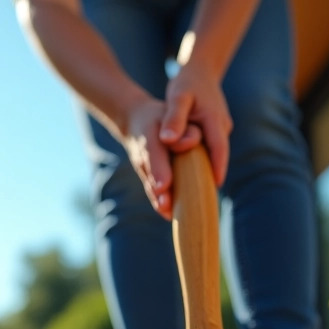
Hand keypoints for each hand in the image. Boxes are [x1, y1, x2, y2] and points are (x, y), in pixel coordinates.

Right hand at [121, 98, 202, 220]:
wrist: (136, 121)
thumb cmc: (161, 118)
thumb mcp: (173, 114)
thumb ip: (185, 130)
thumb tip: (193, 142)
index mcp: (149, 138)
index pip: (153, 155)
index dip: (158, 171)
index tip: (163, 186)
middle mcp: (143, 156)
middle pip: (150, 175)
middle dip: (157, 191)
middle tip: (165, 205)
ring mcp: (143, 167)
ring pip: (150, 185)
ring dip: (158, 200)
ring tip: (167, 213)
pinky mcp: (146, 175)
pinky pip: (151, 189)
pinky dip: (158, 201)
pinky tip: (169, 214)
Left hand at [158, 61, 232, 189]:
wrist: (200, 70)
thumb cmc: (187, 83)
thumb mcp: (177, 97)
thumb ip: (174, 118)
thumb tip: (168, 140)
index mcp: (214, 120)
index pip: (219, 149)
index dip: (217, 169)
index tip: (214, 187)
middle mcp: (221, 126)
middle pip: (218, 156)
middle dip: (212, 175)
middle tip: (203, 199)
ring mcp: (220, 128)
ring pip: (214, 153)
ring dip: (207, 170)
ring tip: (197, 193)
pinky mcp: (215, 130)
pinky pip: (210, 148)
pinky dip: (203, 160)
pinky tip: (192, 174)